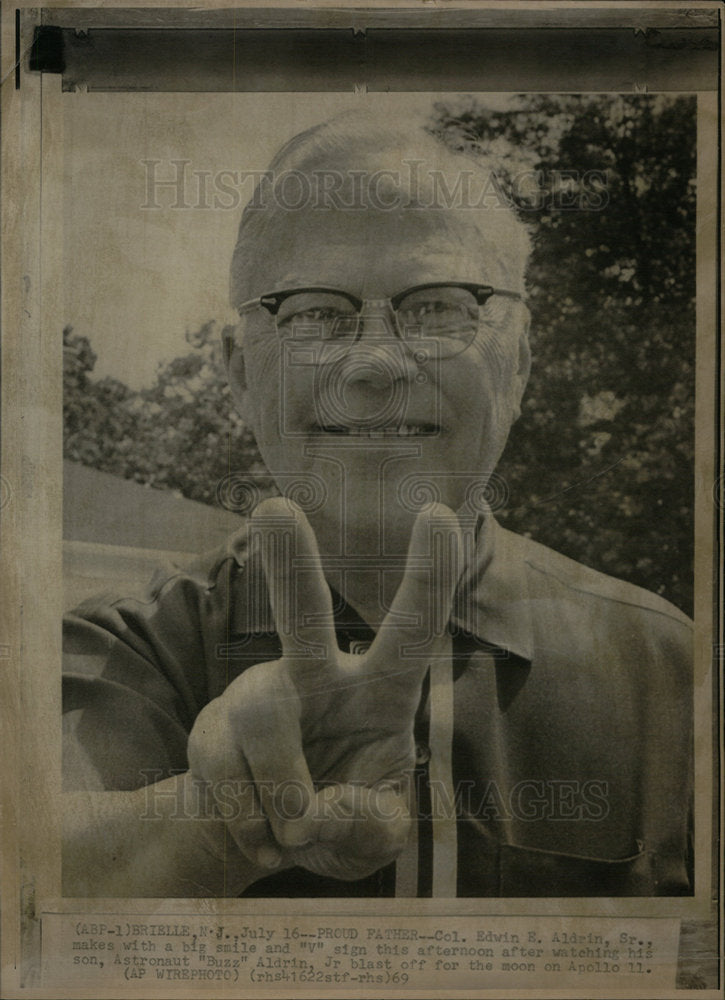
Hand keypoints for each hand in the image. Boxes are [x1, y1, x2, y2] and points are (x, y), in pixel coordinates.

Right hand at [188, 498, 463, 881]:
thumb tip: (319, 808)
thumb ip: (370, 829)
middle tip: (273, 507)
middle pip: (303, 614)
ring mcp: (260, 697)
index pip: (411, 630)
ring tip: (295, 836)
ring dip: (281, 795)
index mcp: (381, 692)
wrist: (269, 843)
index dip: (428, 576)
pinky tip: (264, 837)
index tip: (437, 512)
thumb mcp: (375, 839)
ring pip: (261, 720)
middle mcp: (317, 676)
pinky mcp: (213, 727)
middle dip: (290, 562)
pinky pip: (221, 766)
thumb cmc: (341, 824)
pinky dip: (249, 821)